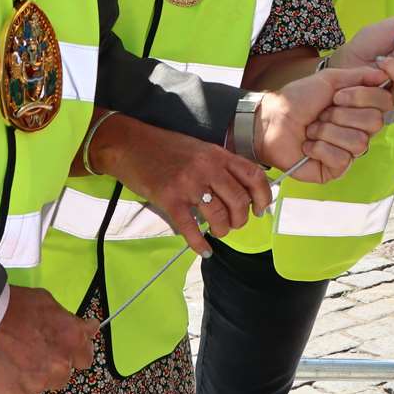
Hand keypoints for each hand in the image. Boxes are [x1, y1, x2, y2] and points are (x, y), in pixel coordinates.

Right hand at [0, 285, 96, 393]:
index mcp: (72, 340)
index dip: (75, 352)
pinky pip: (19, 392)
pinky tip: (0, 365)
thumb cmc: (10, 307)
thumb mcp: (46, 302)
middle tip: (32, 351)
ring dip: (33, 375)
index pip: (86, 356)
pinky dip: (11, 382)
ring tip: (12, 357)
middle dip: (52, 364)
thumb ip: (69, 321)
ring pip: (41, 384)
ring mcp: (38, 384)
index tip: (65, 348)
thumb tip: (88, 327)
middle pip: (64, 373)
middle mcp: (60, 365)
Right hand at [90, 114, 271, 256]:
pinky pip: (191, 228)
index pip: (253, 175)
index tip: (260, 209)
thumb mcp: (200, 149)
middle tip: (234, 224)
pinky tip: (203, 249)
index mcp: (218, 154)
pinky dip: (199, 244)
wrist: (130, 144)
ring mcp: (188, 184)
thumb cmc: (165, 148)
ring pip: (219, 216)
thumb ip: (220, 166)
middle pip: (239, 201)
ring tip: (217, 232)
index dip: (263, 196)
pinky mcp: (169, 199)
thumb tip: (240, 191)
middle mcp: (208, 168)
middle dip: (241, 219)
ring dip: (222, 230)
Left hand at [253, 68, 393, 183]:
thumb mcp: (328, 79)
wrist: (271, 121)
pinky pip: (342, 159)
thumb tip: (384, 73)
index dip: (362, 97)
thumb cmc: (297, 100)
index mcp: (360, 108)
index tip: (337, 96)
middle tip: (321, 113)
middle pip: (374, 122)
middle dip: (341, 115)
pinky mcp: (335, 170)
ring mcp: (348, 151)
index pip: (384, 102)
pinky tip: (308, 146)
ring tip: (312, 130)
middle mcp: (358, 130)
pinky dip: (320, 148)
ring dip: (327, 132)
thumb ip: (359, 75)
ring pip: (358, 142)